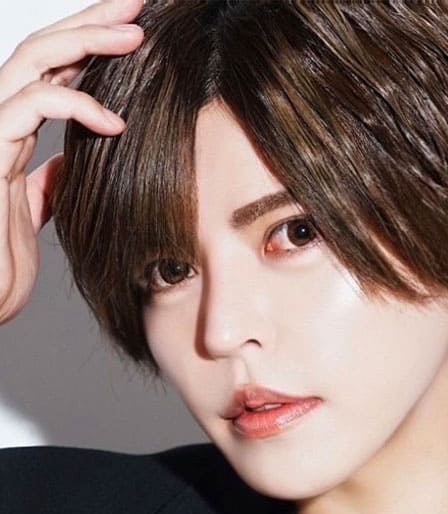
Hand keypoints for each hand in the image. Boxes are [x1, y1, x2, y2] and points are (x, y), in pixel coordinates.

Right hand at [0, 0, 144, 323]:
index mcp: (14, 131)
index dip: (90, 44)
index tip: (135, 29)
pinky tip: (113, 121)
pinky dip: (75, 104)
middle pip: (44, 50)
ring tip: (136, 36)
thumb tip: (73, 159)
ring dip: (86, 42)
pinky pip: (30, 105)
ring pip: (32, 61)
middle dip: (91, 21)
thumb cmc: (1, 259)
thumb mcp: (37, 210)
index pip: (54, 72)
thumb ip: (50, 179)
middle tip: (138, 3)